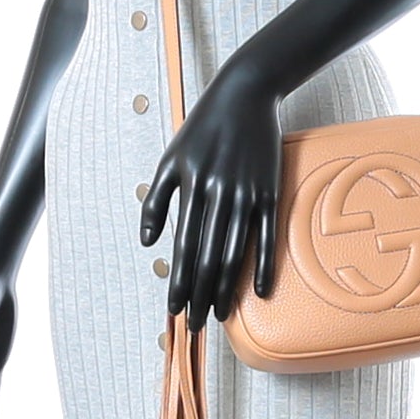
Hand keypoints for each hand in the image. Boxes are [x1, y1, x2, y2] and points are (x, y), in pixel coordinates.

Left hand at [140, 74, 283, 330]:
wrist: (245, 94)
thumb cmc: (203, 127)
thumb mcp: (170, 157)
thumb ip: (156, 200)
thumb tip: (150, 243)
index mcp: (191, 187)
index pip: (183, 247)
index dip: (178, 282)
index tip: (173, 310)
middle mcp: (219, 194)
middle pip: (208, 257)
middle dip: (199, 295)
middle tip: (195, 325)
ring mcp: (247, 193)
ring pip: (235, 252)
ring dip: (226, 288)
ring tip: (219, 314)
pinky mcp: (269, 190)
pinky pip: (266, 236)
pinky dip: (263, 266)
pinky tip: (259, 291)